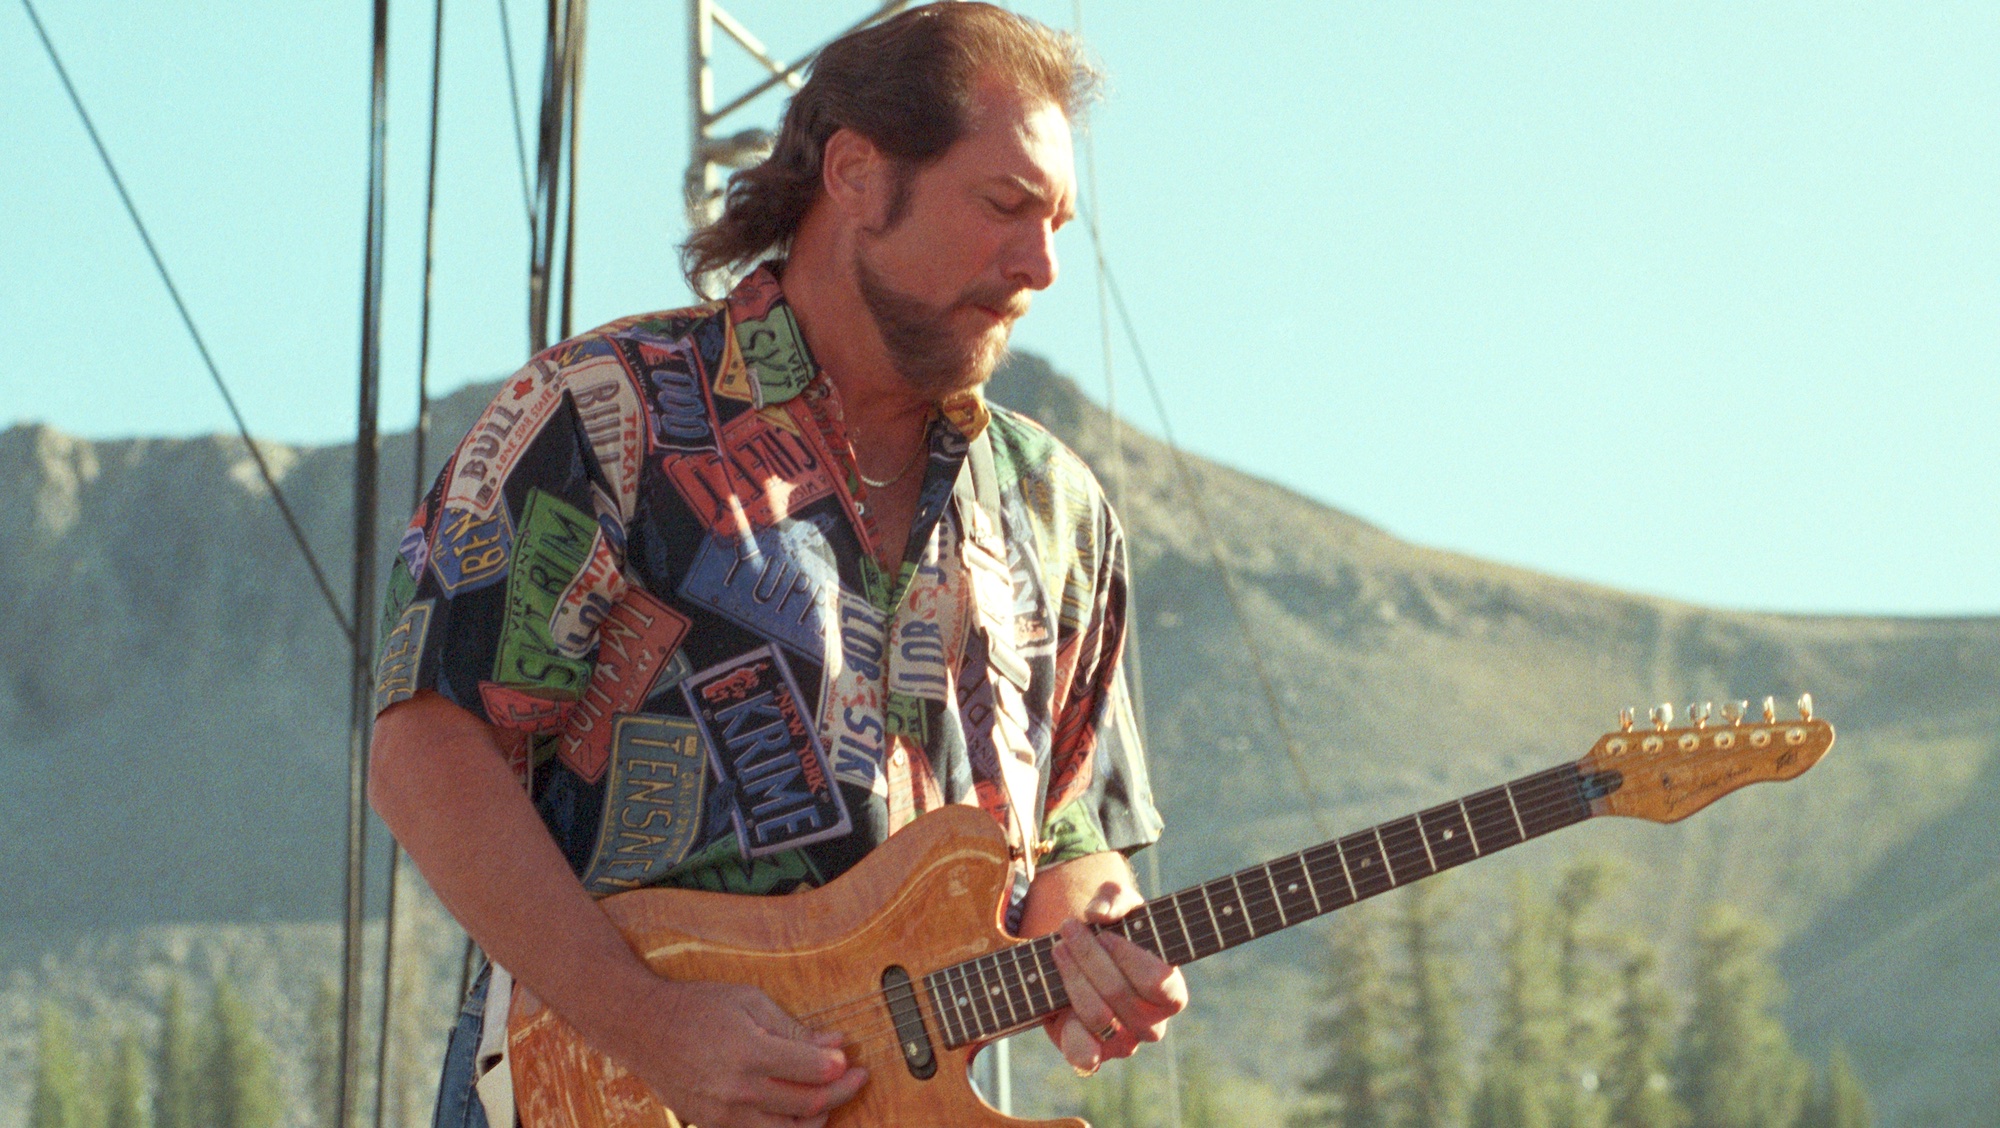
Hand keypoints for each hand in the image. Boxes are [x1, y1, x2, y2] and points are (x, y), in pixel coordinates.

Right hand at [613, 978, 868, 1127]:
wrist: (643, 1027)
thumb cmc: (697, 1007)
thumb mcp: (750, 1001)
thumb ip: (793, 1028)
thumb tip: (834, 1043)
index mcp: (749, 1052)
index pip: (811, 1071)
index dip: (840, 1068)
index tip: (851, 1060)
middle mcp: (737, 1089)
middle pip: (806, 1104)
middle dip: (840, 1092)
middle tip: (857, 1078)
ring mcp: (723, 1114)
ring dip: (817, 1118)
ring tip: (829, 1100)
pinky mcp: (712, 1125)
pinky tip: (797, 1113)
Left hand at [1046, 916, 1187, 1074]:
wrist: (1082, 958)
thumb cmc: (1111, 930)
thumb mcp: (1116, 904)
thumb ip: (1114, 898)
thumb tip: (1099, 914)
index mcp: (1170, 993)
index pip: (1158, 982)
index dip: (1127, 956)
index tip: (1103, 932)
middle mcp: (1152, 1025)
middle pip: (1118, 993)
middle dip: (1088, 956)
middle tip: (1069, 928)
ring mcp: (1123, 1043)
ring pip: (1096, 1015)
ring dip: (1072, 977)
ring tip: (1058, 948)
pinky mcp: (1094, 1053)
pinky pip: (1083, 1053)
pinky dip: (1069, 1033)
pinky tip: (1056, 1005)